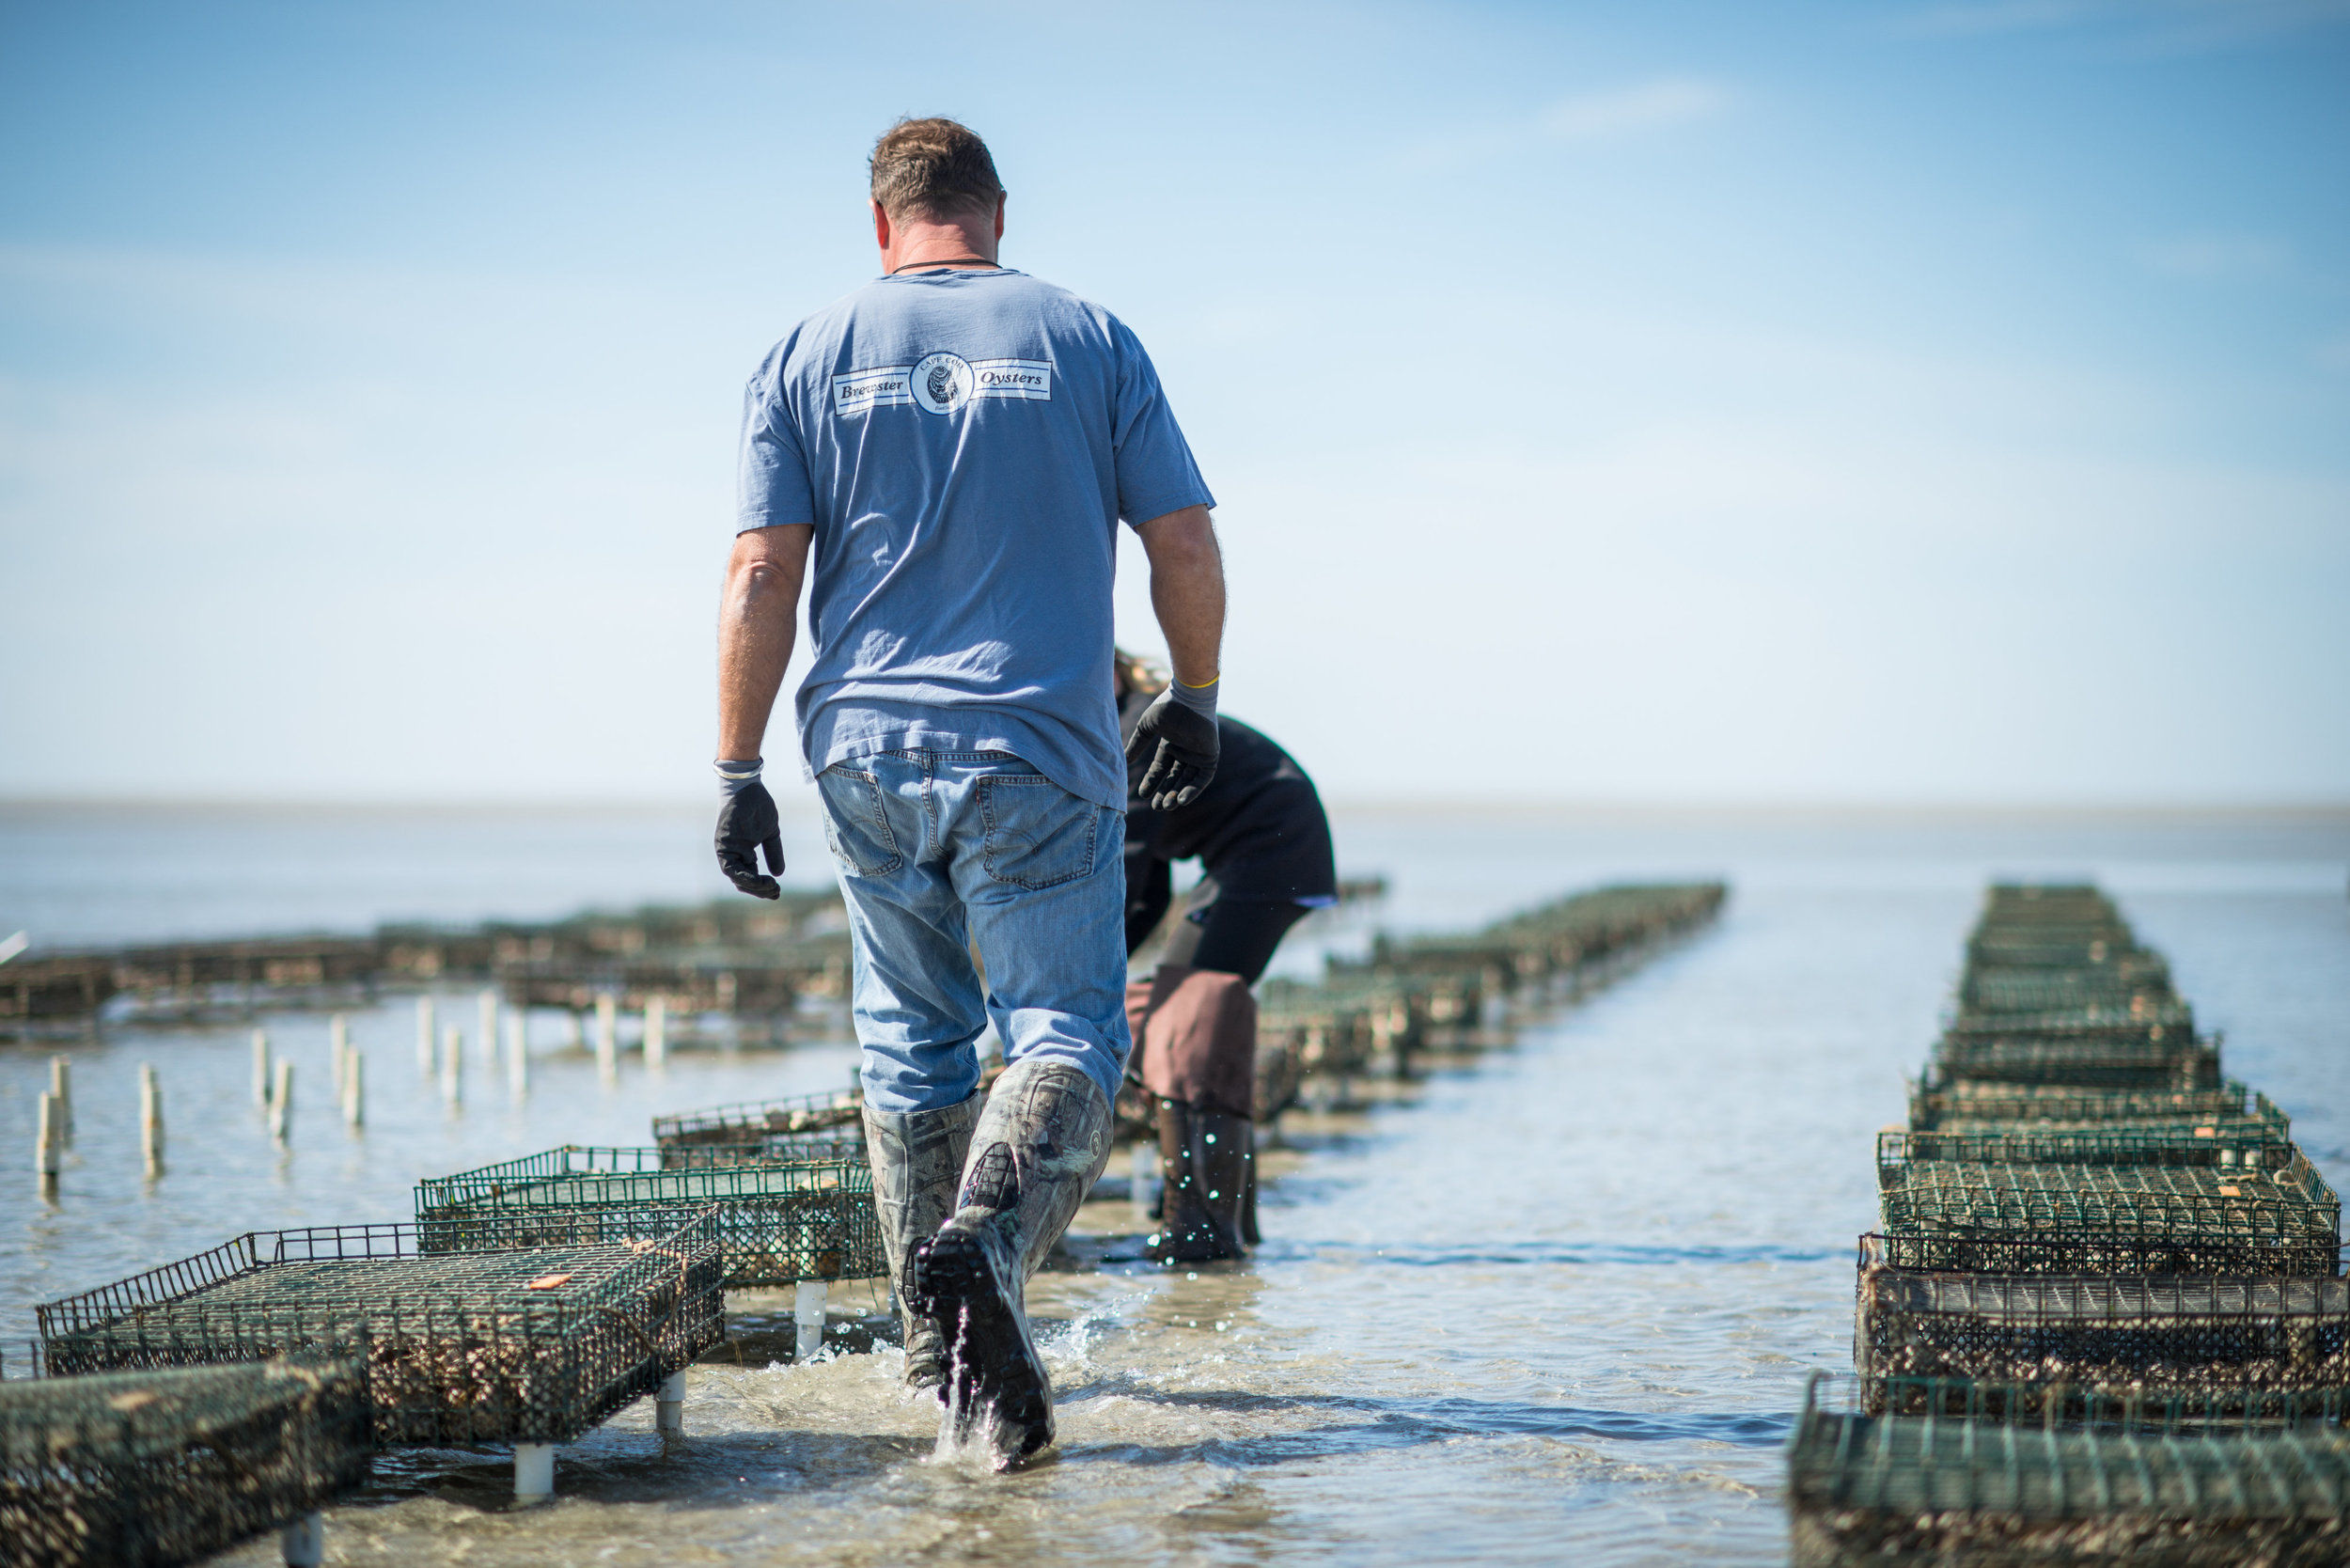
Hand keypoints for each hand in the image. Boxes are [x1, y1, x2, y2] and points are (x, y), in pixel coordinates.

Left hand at [716, 781, 785, 898]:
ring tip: (771, 887)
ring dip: (753, 886)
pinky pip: (730, 868)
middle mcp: (733, 853)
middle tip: (776, 892)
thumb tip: (779, 874)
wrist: (748, 787)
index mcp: (743, 852)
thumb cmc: (758, 806)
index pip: (751, 877)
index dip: (763, 887)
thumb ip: (773, 852)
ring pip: (736, 878)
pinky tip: (758, 879)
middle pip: (742, 881)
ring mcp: (726, 850)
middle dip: (759, 890)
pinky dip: (743, 876)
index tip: (778, 890)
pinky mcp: (722, 845)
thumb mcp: (770, 833)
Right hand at [1125, 691, 1218, 808]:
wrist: (1188, 697)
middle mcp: (1185, 751)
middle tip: (1156, 807)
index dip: (1152, 782)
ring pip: (1188, 781)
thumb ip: (1136, 744)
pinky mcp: (1210, 756)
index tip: (1142, 794)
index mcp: (1170, 744)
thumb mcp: (1147, 728)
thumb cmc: (1167, 708)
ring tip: (1166, 806)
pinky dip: (1193, 790)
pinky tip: (1181, 800)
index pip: (1160, 769)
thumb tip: (1124, 760)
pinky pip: (1203, 778)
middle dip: (1165, 793)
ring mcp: (1198, 754)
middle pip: (1174, 778)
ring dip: (1177, 794)